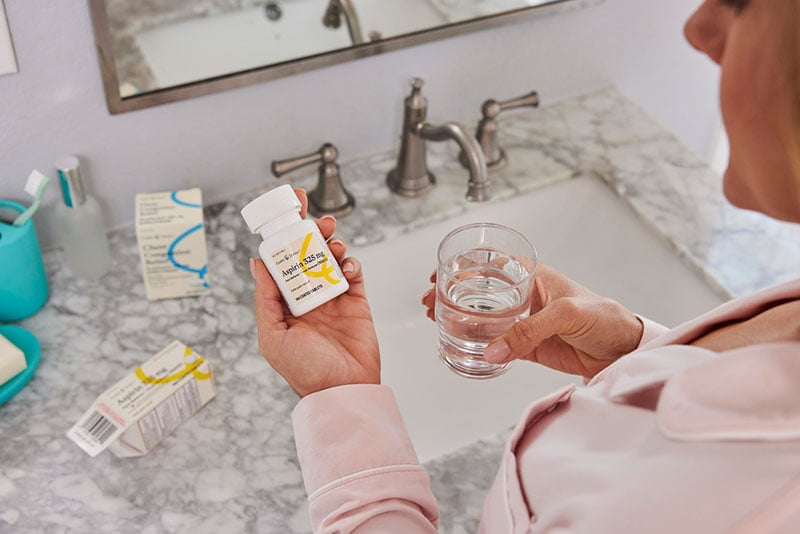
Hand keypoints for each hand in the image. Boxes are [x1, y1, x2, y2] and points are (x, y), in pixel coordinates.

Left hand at [252, 189, 379, 397]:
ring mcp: (333, 298)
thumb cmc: (304, 370)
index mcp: (284, 303)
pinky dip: (351, 263)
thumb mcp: (272, 336)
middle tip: (317, 218)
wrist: (342, 389)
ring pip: (332, 259)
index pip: (282, 262)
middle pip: (309, 254)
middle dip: (312, 232)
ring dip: (333, 243)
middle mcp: (308, 296)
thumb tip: (256, 262)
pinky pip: (354, 274)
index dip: (284, 238)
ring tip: (333, 237)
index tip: (287, 215)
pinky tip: (347, 265)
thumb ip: (265, 298)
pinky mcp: (356, 302)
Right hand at [422, 263, 642, 377]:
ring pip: (483, 318)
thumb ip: (529, 330)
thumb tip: (494, 348)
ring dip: (460, 318)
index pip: (492, 265)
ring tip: (437, 320)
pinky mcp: (527, 346)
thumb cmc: (604, 317)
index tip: (441, 274)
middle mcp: (525, 296)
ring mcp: (524, 322)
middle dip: (452, 294)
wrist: (623, 351)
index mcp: (534, 276)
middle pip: (480, 292)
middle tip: (430, 302)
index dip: (464, 267)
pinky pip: (496, 344)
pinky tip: (461, 344)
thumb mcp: (566, 314)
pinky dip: (477, 344)